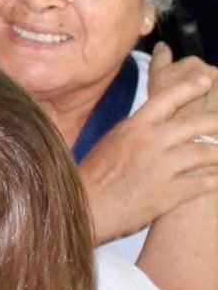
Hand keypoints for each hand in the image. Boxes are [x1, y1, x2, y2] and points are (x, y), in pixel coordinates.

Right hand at [78, 44, 217, 241]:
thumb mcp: (110, 143)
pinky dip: (217, 180)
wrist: (85, 208)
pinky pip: (204, 183)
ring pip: (206, 154)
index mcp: (133, 127)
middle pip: (196, 124)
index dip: (190, 87)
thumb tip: (150, 120)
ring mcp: (161, 168)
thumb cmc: (91, 177)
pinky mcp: (169, 194)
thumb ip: (134, 130)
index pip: (167, 98)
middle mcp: (150, 143)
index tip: (206, 80)